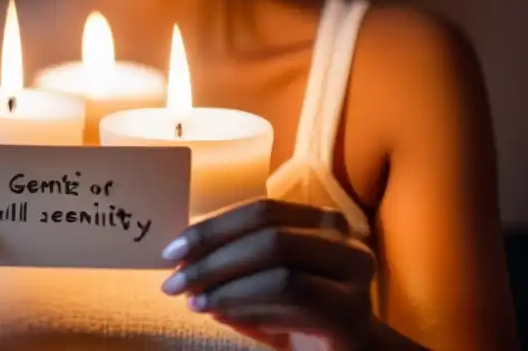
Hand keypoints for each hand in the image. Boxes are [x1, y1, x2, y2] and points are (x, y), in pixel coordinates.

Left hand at [160, 199, 375, 349]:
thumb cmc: (302, 317)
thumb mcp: (263, 283)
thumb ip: (232, 264)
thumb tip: (183, 258)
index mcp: (321, 222)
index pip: (261, 211)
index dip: (213, 226)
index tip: (173, 249)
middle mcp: (344, 241)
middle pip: (268, 233)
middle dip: (213, 254)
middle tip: (174, 278)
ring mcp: (355, 276)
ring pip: (279, 266)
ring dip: (226, 284)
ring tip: (192, 300)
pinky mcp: (351, 315)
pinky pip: (291, 299)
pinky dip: (248, 305)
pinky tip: (218, 314)